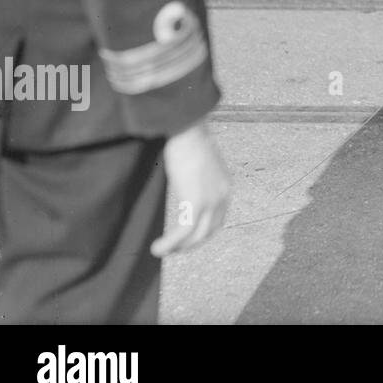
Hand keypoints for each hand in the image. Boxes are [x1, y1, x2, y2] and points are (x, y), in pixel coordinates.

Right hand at [151, 121, 231, 256]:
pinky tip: (157, 248)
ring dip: (178, 248)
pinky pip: (183, 233)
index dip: (202, 232)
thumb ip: (196, 178)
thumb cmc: (188, 140)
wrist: (187, 130)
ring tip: (161, 252)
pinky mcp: (196, 203)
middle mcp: (222, 196)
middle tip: (173, 249)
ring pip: (196, 236)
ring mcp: (211, 201)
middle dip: (191, 244)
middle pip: (209, 231)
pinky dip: (170, 244)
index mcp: (224, 187)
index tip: (186, 237)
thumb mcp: (198, 163)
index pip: (218, 218)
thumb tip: (184, 182)